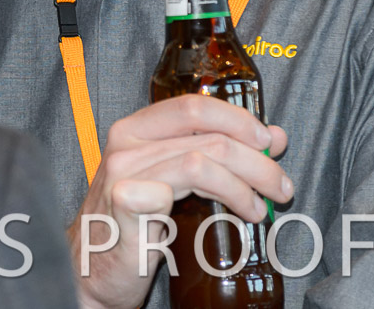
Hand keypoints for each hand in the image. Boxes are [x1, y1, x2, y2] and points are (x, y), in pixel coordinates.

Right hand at [68, 95, 291, 308]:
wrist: (94, 269)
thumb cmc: (136, 224)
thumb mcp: (176, 181)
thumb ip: (216, 155)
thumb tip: (273, 137)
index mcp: (136, 128)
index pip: (195, 105)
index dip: (239, 121)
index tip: (269, 143)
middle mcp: (126, 143)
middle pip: (207, 137)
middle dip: (256, 161)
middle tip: (280, 187)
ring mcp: (123, 172)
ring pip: (200, 162)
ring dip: (242, 186)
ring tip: (258, 209)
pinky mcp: (124, 204)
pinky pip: (175, 192)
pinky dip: (214, 203)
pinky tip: (228, 222)